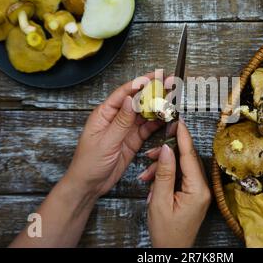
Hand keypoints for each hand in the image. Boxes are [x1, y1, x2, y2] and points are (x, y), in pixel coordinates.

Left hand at [66, 73, 162, 197]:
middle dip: (153, 92)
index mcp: (104, 114)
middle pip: (137, 100)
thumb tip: (129, 99)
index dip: (140, 83)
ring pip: (144, 113)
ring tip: (173, 99)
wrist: (89, 185)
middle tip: (170, 84)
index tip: (155, 76)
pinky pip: (147, 128)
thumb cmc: (89, 163)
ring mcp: (125, 129)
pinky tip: (167, 118)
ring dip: (158, 106)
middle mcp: (115, 118)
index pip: (124, 93)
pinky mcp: (132, 140)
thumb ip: (120, 121)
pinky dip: (157, 123)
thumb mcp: (106, 142)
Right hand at [140, 120, 211, 247]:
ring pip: (181, 167)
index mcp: (198, 189)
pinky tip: (152, 181)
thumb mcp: (160, 201)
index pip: (190, 156)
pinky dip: (166, 176)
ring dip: (163, 167)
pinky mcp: (193, 194)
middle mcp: (202, 188)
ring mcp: (199, 191)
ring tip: (146, 175)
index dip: (183, 137)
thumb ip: (164, 174)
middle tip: (152, 153)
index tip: (178, 122)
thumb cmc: (167, 232)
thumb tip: (168, 150)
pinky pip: (180, 177)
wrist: (172, 250)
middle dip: (167, 155)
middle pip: (186, 160)